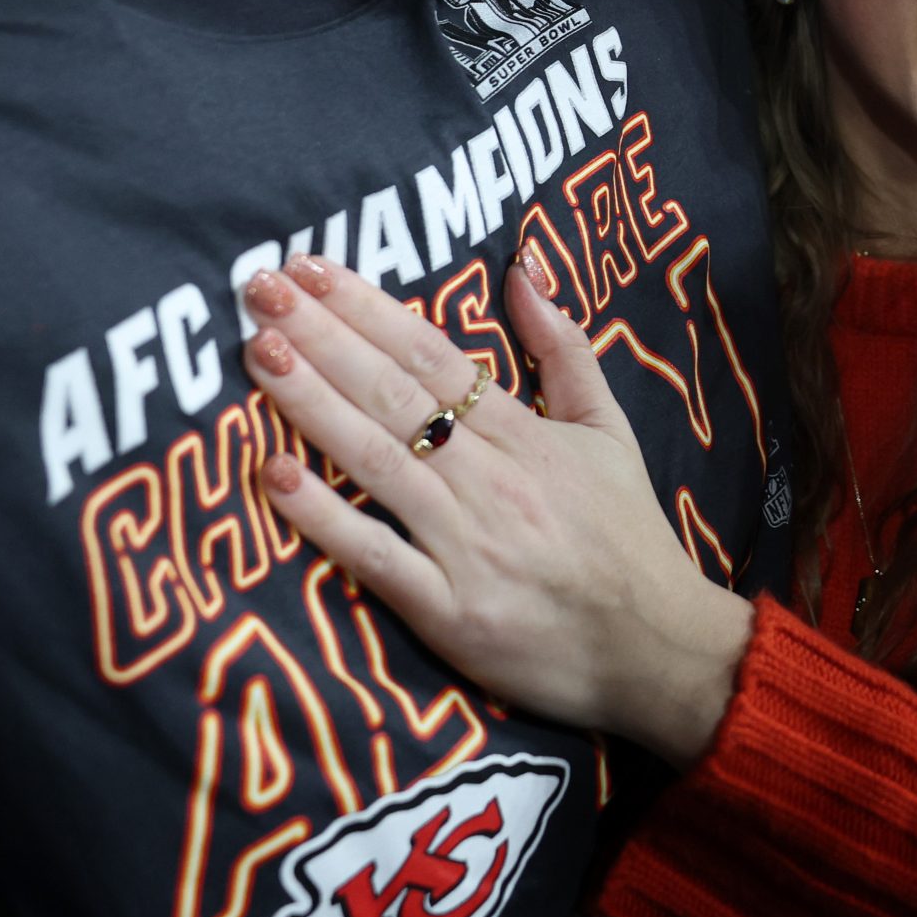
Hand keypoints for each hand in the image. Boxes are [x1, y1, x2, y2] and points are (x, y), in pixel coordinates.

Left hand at [241, 254, 752, 767]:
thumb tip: (522, 268)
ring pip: (377, 460)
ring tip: (258, 353)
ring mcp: (466, 546)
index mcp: (525, 433)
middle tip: (261, 289)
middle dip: (322, 336)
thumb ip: (564, 348)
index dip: (368, 309)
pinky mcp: (448, 614)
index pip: (432, 356)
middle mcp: (490, 480)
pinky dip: (323, 518)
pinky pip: (375, 557)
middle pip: (393, 395)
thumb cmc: (626, 534)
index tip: (313, 268)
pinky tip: (273, 476)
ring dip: (310, 403)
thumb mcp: (607, 427)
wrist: (658, 648)